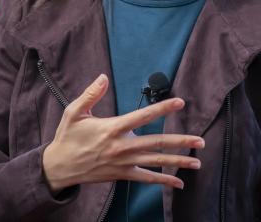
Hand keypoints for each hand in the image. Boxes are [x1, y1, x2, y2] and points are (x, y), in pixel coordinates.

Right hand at [41, 73, 204, 193]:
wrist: (59, 167)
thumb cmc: (67, 137)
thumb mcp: (74, 112)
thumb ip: (90, 94)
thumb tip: (103, 77)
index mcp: (112, 128)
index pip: (143, 116)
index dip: (162, 109)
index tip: (179, 102)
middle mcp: (121, 146)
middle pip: (157, 142)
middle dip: (180, 141)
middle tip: (200, 140)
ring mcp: (124, 162)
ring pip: (156, 162)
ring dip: (178, 162)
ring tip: (197, 161)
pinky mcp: (123, 174)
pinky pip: (147, 178)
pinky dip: (163, 181)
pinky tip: (178, 183)